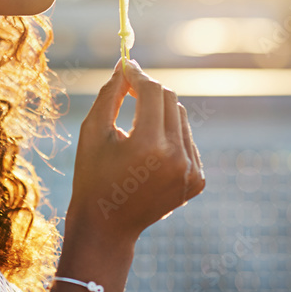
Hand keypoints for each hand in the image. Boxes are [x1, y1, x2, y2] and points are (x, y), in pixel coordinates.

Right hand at [66, 58, 204, 243]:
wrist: (107, 227)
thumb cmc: (92, 176)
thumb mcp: (93, 131)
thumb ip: (111, 93)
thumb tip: (125, 64)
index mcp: (150, 146)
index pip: (153, 91)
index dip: (138, 75)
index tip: (125, 66)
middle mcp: (177, 158)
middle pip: (170, 100)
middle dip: (149, 90)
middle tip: (128, 87)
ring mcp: (191, 171)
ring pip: (180, 118)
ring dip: (159, 112)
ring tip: (134, 127)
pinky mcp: (198, 180)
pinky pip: (186, 141)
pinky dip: (169, 136)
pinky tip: (148, 151)